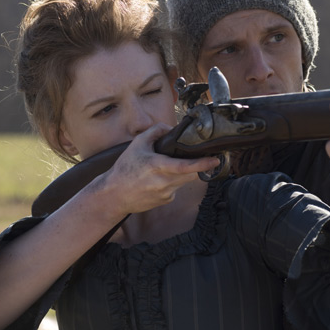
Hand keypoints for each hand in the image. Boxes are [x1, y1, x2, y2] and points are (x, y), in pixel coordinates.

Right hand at [88, 123, 219, 214]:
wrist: (114, 195)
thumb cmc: (125, 168)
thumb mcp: (137, 144)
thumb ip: (155, 131)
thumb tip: (171, 128)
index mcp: (158, 166)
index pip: (185, 166)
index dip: (203, 163)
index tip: (215, 160)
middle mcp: (164, 182)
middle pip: (191, 174)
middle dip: (195, 166)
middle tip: (194, 159)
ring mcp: (166, 193)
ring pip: (184, 181)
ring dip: (181, 174)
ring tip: (165, 169)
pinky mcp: (166, 201)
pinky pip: (176, 189)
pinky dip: (173, 183)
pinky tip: (158, 181)